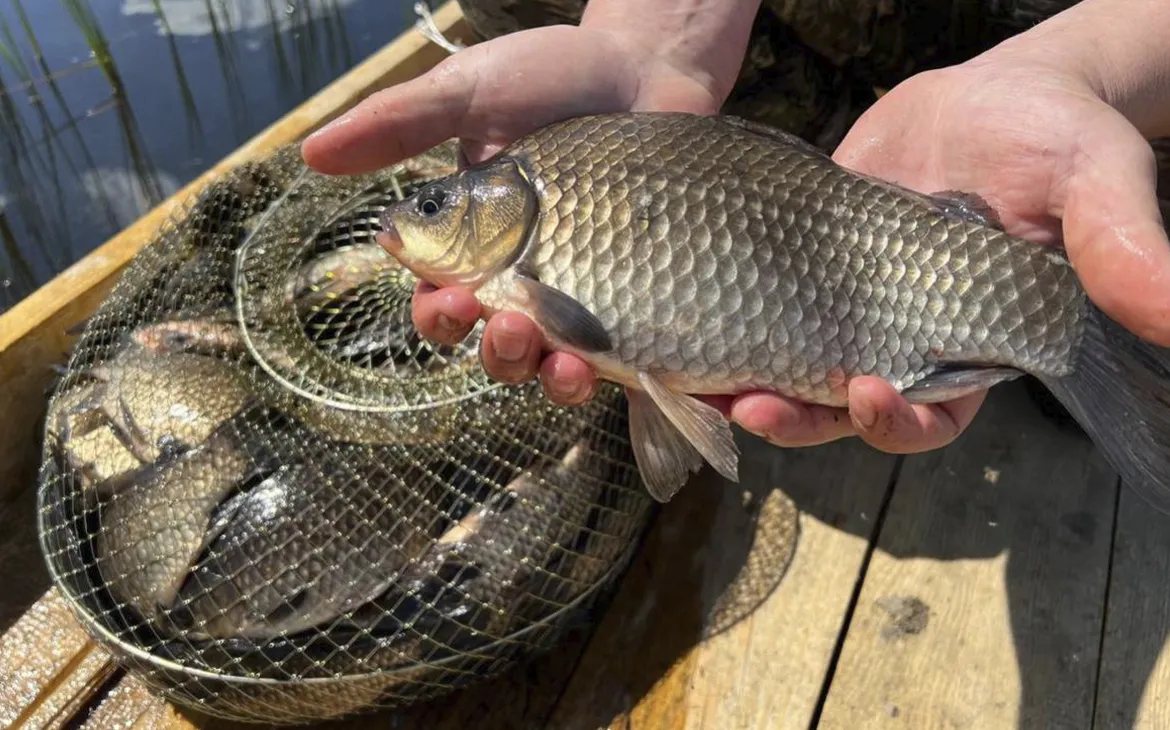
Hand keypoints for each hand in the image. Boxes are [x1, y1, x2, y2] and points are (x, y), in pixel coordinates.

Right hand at [301, 20, 740, 404]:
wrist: (650, 63)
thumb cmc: (554, 74)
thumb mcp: (471, 91)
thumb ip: (399, 123)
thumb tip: (310, 152)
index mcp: (475, 241)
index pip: (441, 298)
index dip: (438, 313)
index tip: (454, 297)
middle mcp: (526, 278)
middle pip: (495, 346)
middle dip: (497, 352)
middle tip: (510, 329)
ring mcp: (586, 292)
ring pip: (552, 363)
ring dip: (548, 375)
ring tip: (563, 362)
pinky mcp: (640, 298)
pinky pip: (619, 356)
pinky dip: (612, 377)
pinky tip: (609, 373)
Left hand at [720, 50, 1169, 453]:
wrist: (993, 94)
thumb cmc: (1058, 137)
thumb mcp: (1096, 180)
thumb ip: (1123, 244)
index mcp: (968, 346)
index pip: (931, 415)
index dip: (898, 421)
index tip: (869, 395)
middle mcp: (898, 339)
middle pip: (839, 407)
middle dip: (797, 416)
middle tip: (753, 405)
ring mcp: (842, 304)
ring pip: (786, 366)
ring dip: (743, 381)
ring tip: (696, 376)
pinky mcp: (799, 265)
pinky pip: (754, 304)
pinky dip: (719, 317)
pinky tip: (678, 316)